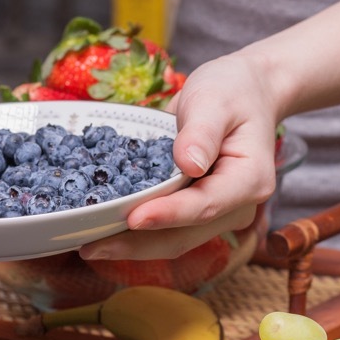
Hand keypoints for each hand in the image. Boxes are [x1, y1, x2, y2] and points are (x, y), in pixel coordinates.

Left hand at [79, 52, 281, 260]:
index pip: (205, 205)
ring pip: (174, 240)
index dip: (168, 215)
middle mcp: (236, 207)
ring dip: (132, 246)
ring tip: (90, 247)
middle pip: (186, 235)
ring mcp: (217, 213)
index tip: (133, 219)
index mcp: (249, 180)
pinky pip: (166, 229)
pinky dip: (136, 234)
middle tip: (92, 247)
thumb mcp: (216, 100)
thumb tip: (188, 163)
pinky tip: (104, 232)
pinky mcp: (197, 211)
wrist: (245, 93)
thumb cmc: (232, 91)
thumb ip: (202, 131)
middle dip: (138, 245)